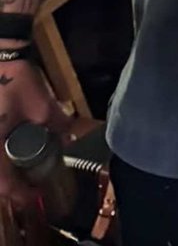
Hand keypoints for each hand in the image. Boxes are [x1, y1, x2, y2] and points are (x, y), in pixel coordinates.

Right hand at [0, 58, 72, 205]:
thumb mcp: (42, 105)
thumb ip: (58, 124)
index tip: (36, 194)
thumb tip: (71, 138)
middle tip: (29, 186)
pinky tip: (11, 154)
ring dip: (3, 174)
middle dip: (10, 187)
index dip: (20, 194)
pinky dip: (1, 160)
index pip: (3, 185)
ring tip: (21, 173)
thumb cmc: (16, 82)